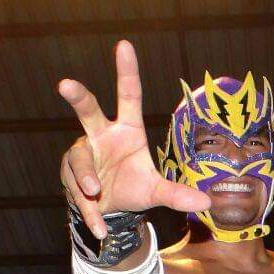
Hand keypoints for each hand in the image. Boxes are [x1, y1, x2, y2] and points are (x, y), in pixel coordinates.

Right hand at [57, 39, 210, 238]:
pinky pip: (78, 192)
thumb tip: (208, 201)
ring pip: (80, 161)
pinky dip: (91, 211)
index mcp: (126, 130)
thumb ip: (177, 194)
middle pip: (88, 111)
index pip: (128, 96)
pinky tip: (100, 227)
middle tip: (66, 84)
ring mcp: (83, 155)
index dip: (126, 71)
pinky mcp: (70, 176)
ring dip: (87, 177)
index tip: (124, 45)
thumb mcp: (156, 191)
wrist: (109, 212)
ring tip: (97, 191)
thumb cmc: (132, 188)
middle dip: (77, 97)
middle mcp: (101, 136)